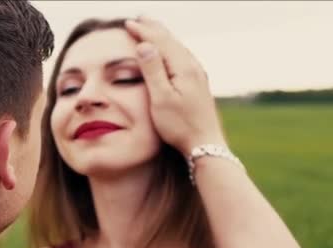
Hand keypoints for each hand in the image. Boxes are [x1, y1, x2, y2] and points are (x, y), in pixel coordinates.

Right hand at [125, 17, 226, 155]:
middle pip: (171, 41)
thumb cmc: (180, 125)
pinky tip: (169, 53)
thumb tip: (144, 45)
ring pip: (177, 48)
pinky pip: (181, 57)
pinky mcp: (198, 84)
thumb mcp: (160, 98)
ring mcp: (197, 75)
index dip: (143, 31)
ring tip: (152, 29)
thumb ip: (152, 70)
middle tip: (139, 18)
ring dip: (162, 37)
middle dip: (154, 28)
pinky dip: (170, 49)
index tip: (128, 24)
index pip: (160, 42)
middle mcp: (193, 67)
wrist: (205, 144)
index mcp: (183, 68)